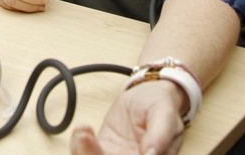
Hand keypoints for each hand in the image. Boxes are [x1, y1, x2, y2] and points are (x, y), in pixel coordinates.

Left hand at [71, 81, 187, 154]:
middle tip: (85, 138)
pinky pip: (85, 152)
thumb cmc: (161, 106)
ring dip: (84, 152)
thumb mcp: (165, 115)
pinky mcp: (102, 149)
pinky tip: (82, 130)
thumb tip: (150, 154)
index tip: (106, 150)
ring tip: (83, 133)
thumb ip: (160, 135)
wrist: (147, 96)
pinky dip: (79, 145)